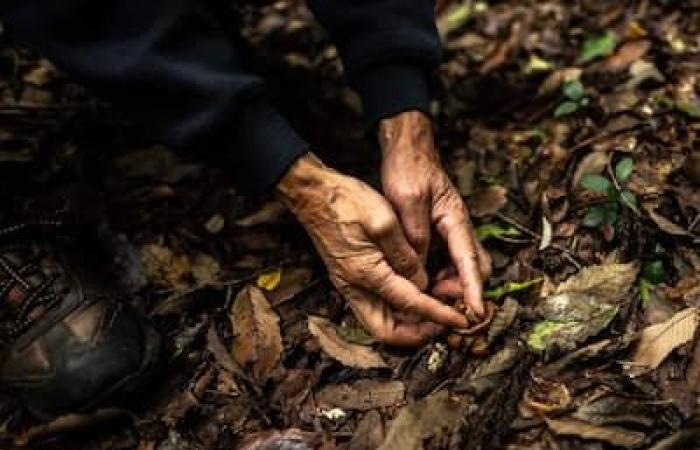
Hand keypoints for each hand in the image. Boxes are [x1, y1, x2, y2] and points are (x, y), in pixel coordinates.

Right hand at [277, 153, 468, 345]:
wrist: (311, 195)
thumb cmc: (346, 201)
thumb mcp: (384, 221)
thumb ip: (405, 255)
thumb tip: (421, 282)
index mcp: (366, 273)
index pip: (410, 304)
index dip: (439, 314)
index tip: (460, 320)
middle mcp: (353, 287)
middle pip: (386, 331)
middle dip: (416, 333)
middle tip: (442, 323)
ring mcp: (348, 284)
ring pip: (379, 321)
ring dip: (405, 323)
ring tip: (432, 311)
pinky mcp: (347, 278)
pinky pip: (372, 306)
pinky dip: (393, 309)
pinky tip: (410, 294)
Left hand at [379, 111, 490, 315]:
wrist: (408, 148)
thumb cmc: (409, 168)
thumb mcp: (407, 200)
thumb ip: (415, 234)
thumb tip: (419, 270)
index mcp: (456, 219)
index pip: (471, 260)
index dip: (474, 289)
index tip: (476, 312)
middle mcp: (459, 227)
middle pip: (476, 267)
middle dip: (464, 290)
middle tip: (438, 301)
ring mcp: (451, 230)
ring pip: (463, 266)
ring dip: (451, 284)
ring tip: (427, 294)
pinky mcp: (441, 232)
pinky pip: (448, 259)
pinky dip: (441, 274)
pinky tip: (421, 279)